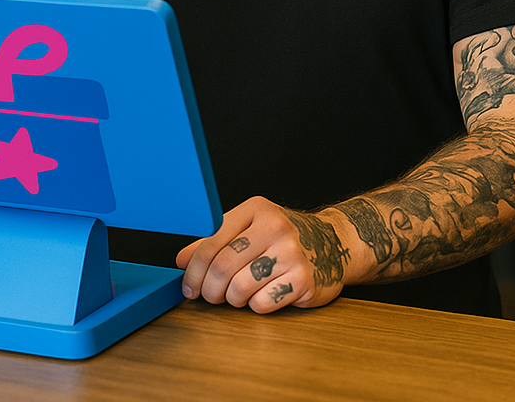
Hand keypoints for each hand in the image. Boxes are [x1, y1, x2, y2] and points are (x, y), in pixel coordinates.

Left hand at [177, 197, 348, 312]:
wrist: (332, 243)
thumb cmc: (282, 237)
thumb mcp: (248, 227)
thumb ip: (214, 242)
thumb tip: (181, 260)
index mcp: (255, 209)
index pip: (211, 242)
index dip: (194, 269)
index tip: (188, 286)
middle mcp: (274, 227)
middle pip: (223, 267)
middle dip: (209, 289)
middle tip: (208, 296)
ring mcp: (291, 253)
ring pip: (240, 287)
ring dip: (231, 299)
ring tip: (237, 295)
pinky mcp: (304, 280)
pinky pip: (263, 302)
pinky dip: (255, 305)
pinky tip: (262, 295)